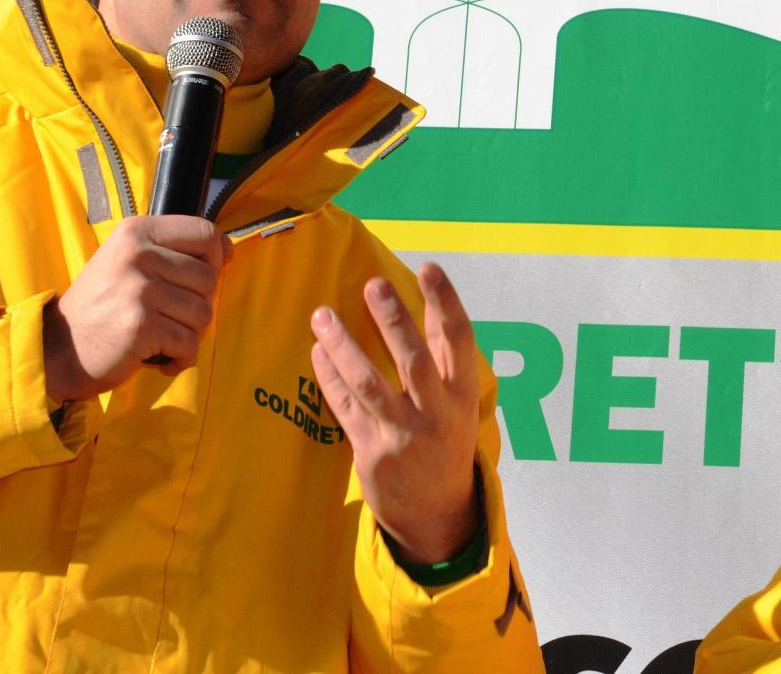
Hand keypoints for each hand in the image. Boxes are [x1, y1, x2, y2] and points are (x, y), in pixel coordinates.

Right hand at [42, 215, 231, 400]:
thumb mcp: (128, 262)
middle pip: (209, 277)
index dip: (214, 258)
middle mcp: (137, 254)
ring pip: (203, 313)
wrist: (58, 349)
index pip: (204, 232)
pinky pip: (189, 343)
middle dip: (198, 305)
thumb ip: (172, 251)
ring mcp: (139, 289)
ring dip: (189, 334)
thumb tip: (227, 249)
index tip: (198, 280)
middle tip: (168, 319)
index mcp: (136, 231)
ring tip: (161, 338)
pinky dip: (180, 358)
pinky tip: (159, 358)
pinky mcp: (140, 326)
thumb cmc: (101, 307)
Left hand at [310, 263, 481, 564]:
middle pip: (414, 359)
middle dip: (394, 319)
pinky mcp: (371, 453)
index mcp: (462, 394)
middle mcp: (436, 413)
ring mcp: (403, 435)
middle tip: (373, 283)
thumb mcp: (458, 400)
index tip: (428, 267)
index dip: (445, 301)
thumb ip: (444, 355)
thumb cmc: (445, 441)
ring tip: (322, 315)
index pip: (459, 339)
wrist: (436, 513)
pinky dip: (329, 378)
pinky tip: (318, 352)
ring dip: (343, 346)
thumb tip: (429, 299)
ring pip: (369, 383)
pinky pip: (345, 408)